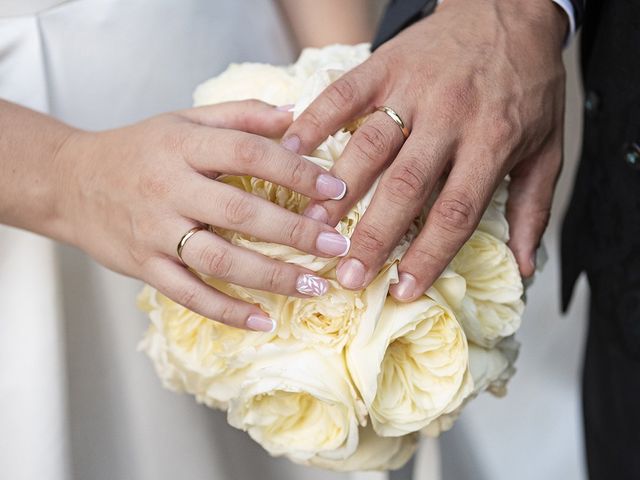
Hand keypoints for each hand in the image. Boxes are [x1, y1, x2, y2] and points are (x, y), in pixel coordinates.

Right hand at [55, 100, 349, 330]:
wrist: (70, 182)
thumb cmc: (138, 150)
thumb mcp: (184, 120)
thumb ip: (239, 115)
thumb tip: (295, 113)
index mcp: (182, 146)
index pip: (248, 153)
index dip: (295, 171)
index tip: (335, 189)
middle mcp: (169, 189)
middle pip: (239, 212)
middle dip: (295, 232)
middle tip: (337, 247)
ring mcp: (155, 232)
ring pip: (219, 259)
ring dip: (272, 277)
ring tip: (316, 288)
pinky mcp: (144, 267)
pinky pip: (189, 295)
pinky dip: (227, 311)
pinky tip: (263, 321)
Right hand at [281, 0, 566, 299]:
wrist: (510, 10)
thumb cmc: (527, 85)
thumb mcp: (548, 146)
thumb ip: (533, 207)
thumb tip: (525, 266)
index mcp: (492, 142)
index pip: (456, 211)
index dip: (428, 255)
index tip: (403, 289)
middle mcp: (450, 118)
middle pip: (406, 187)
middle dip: (374, 236)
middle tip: (347, 273)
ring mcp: (414, 89)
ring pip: (371, 146)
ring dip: (339, 188)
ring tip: (313, 225)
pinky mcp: (386, 65)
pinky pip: (345, 93)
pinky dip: (315, 119)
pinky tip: (292, 149)